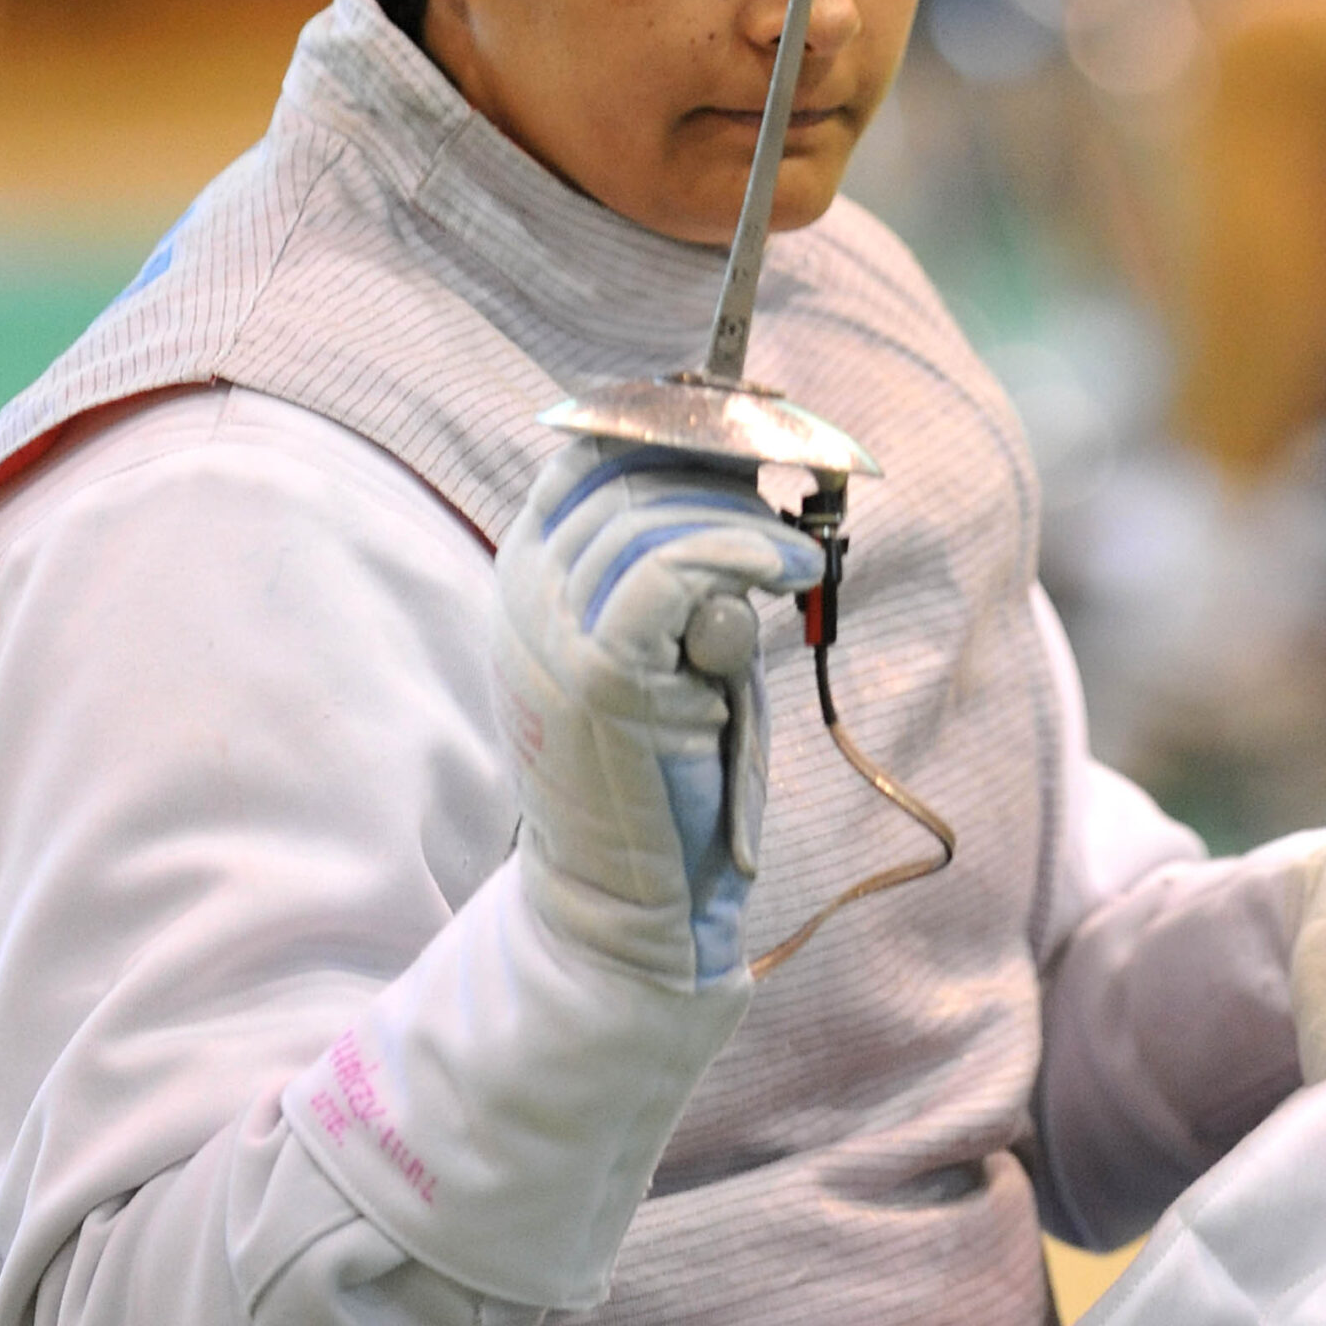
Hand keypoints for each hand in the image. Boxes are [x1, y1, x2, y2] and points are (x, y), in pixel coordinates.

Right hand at [495, 437, 822, 991]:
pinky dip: (745, 553)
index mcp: (528, 573)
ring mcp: (548, 631)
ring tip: (802, 558)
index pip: (592, 449)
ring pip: (658, 515)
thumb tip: (743, 468)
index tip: (756, 432)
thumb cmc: (663, 769)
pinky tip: (793, 568)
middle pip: (627, 468)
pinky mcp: (594, 675)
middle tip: (796, 492)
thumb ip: (680, 562)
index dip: (677, 424)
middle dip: (725, 465)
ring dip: (748, 520)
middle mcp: (523, 591)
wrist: (626, 902)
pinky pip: (674, 570)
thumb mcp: (666, 642)